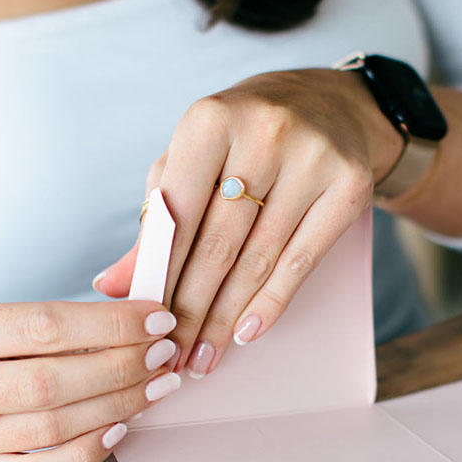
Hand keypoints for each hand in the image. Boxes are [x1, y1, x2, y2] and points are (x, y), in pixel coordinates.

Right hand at [0, 300, 180, 461]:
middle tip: (164, 353)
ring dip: (116, 406)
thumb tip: (132, 321)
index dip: (107, 324)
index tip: (155, 319)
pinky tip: (121, 428)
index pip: (38, 326)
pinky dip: (88, 452)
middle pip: (46, 381)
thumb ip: (37, 323)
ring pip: (49, 429)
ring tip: (156, 386)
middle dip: (120, 366)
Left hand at [93, 68, 397, 375]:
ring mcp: (312, 159)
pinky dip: (271, 302)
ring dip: (226, 317)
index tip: (146, 323)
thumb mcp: (193, 160)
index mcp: (210, 119)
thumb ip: (156, 219)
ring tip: (204, 356)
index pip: (178, 214)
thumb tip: (112, 284)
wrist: (331, 105)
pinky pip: (302, 260)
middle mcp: (264, 132)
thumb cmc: (244, 137)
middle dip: (191, 308)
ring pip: (258, 258)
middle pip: (218, 243)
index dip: (161, 275)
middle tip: (173, 354)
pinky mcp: (350, 186)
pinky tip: (247, 332)